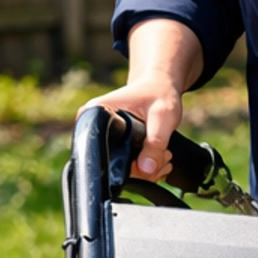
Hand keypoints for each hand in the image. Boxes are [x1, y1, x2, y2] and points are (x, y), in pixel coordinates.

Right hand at [84, 17, 201, 183]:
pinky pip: (127, 167)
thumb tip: (147, 170)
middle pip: (113, 166)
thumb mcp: (162, 117)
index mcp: (95, 113)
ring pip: (122, 170)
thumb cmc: (159, 94)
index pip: (103, 153)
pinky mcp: (111, 145)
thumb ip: (156, 143)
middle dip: (144, 168)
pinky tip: (159, 155)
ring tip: (164, 151)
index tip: (155, 157)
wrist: (160, 87)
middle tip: (165, 153)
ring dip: (148, 170)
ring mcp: (101, 137)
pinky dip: (147, 168)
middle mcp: (92, 126)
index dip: (131, 164)